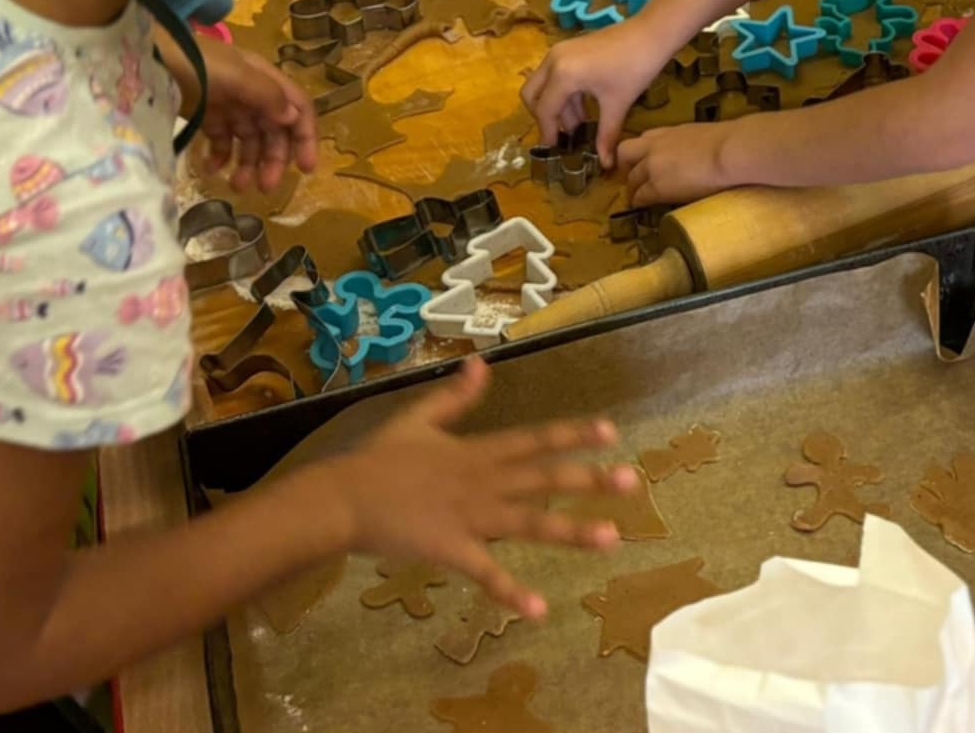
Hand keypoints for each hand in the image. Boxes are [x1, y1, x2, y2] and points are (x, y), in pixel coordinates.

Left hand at [194, 43, 316, 195]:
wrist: (148, 58)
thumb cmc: (195, 63)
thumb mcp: (235, 75)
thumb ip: (266, 95)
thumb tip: (293, 118)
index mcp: (264, 79)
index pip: (298, 108)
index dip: (305, 137)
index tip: (305, 169)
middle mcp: (251, 92)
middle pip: (274, 130)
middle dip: (273, 159)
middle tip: (264, 188)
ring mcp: (227, 105)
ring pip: (249, 140)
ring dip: (248, 164)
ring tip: (236, 186)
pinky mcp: (204, 116)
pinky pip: (221, 141)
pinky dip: (220, 157)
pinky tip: (210, 169)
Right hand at [329, 359, 633, 615]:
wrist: (343, 498)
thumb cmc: (380, 460)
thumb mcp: (419, 418)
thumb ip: (456, 397)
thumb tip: (481, 363)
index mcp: (478, 451)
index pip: (534, 440)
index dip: (573, 435)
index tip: (611, 432)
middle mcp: (484, 481)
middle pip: (544, 479)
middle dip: (589, 480)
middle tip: (631, 482)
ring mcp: (471, 517)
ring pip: (530, 523)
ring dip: (572, 531)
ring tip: (612, 538)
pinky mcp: (453, 550)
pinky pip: (487, 574)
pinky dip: (512, 592)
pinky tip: (538, 610)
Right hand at [523, 20, 674, 166]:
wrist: (651, 33)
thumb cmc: (635, 68)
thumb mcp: (618, 104)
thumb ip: (606, 136)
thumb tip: (606, 164)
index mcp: (562, 75)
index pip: (544, 111)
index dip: (548, 133)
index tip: (555, 151)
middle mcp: (553, 61)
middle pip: (532, 95)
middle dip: (544, 117)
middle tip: (564, 134)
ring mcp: (560, 51)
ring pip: (544, 84)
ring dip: (557, 105)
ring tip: (581, 124)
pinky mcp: (569, 48)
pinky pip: (555, 74)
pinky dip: (564, 92)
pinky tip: (585, 106)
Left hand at [612, 123, 734, 207]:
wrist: (727, 151)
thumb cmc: (728, 141)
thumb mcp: (703, 134)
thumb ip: (693, 143)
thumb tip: (701, 152)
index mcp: (669, 131)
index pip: (645, 137)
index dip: (642, 150)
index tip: (645, 159)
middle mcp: (655, 146)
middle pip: (626, 153)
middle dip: (627, 166)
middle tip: (633, 178)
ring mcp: (652, 166)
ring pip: (631, 177)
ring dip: (633, 187)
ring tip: (636, 197)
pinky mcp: (656, 187)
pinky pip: (640, 196)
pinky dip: (638, 201)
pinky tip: (641, 207)